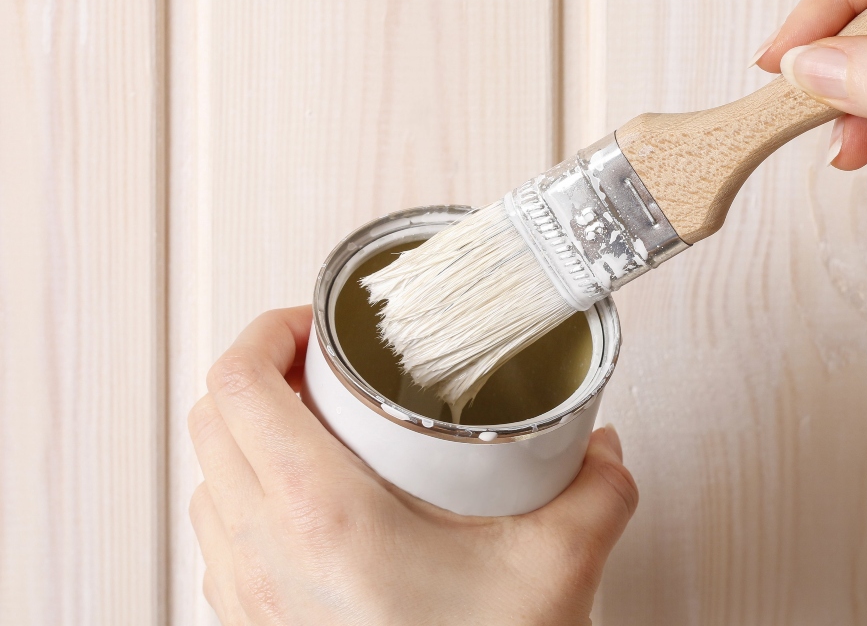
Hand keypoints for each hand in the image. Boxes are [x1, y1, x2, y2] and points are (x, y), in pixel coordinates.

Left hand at [188, 306, 636, 624]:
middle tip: (323, 366)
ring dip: (248, 436)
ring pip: (207, 480)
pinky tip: (309, 505)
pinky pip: (219, 537)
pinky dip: (246, 496)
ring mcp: (248, 596)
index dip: (267, 332)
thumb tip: (604, 448)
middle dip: (260, 373)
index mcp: (319, 515)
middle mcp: (263, 552)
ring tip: (316, 428)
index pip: (238, 386)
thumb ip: (599, 488)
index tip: (314, 325)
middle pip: (211, 421)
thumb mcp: (559, 565)